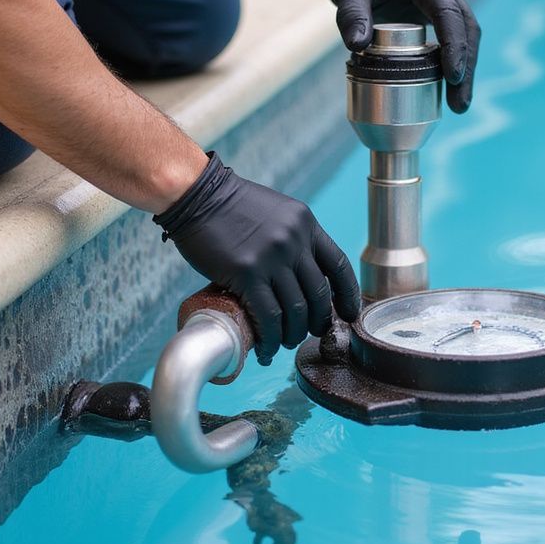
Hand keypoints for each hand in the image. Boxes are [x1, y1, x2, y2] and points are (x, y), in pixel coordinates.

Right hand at [155, 154, 359, 363]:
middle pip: (319, 295)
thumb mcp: (276, 212)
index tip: (347, 314)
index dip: (348, 295)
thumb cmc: (230, 206)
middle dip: (316, 322)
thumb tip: (300, 277)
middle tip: (306, 333)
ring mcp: (273, 257)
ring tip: (282, 344)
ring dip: (292, 335)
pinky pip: (269, 316)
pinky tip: (265, 349)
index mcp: (306, 224)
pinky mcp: (247, 273)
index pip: (339, 266)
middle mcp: (295, 240)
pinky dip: (270, 340)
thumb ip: (293, 238)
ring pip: (295, 311)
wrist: (196, 194)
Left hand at [317, 0, 480, 113]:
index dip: (454, 45)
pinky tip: (445, 90)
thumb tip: (357, 47)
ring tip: (457, 105)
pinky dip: (448, 65)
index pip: (449, 12)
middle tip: (459, 104)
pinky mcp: (431, 16)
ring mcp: (439, 2)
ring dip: (463, 70)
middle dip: (466, 66)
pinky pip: (448, 40)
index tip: (452, 75)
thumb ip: (352, 13)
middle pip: (466, 29)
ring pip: (463, 36)